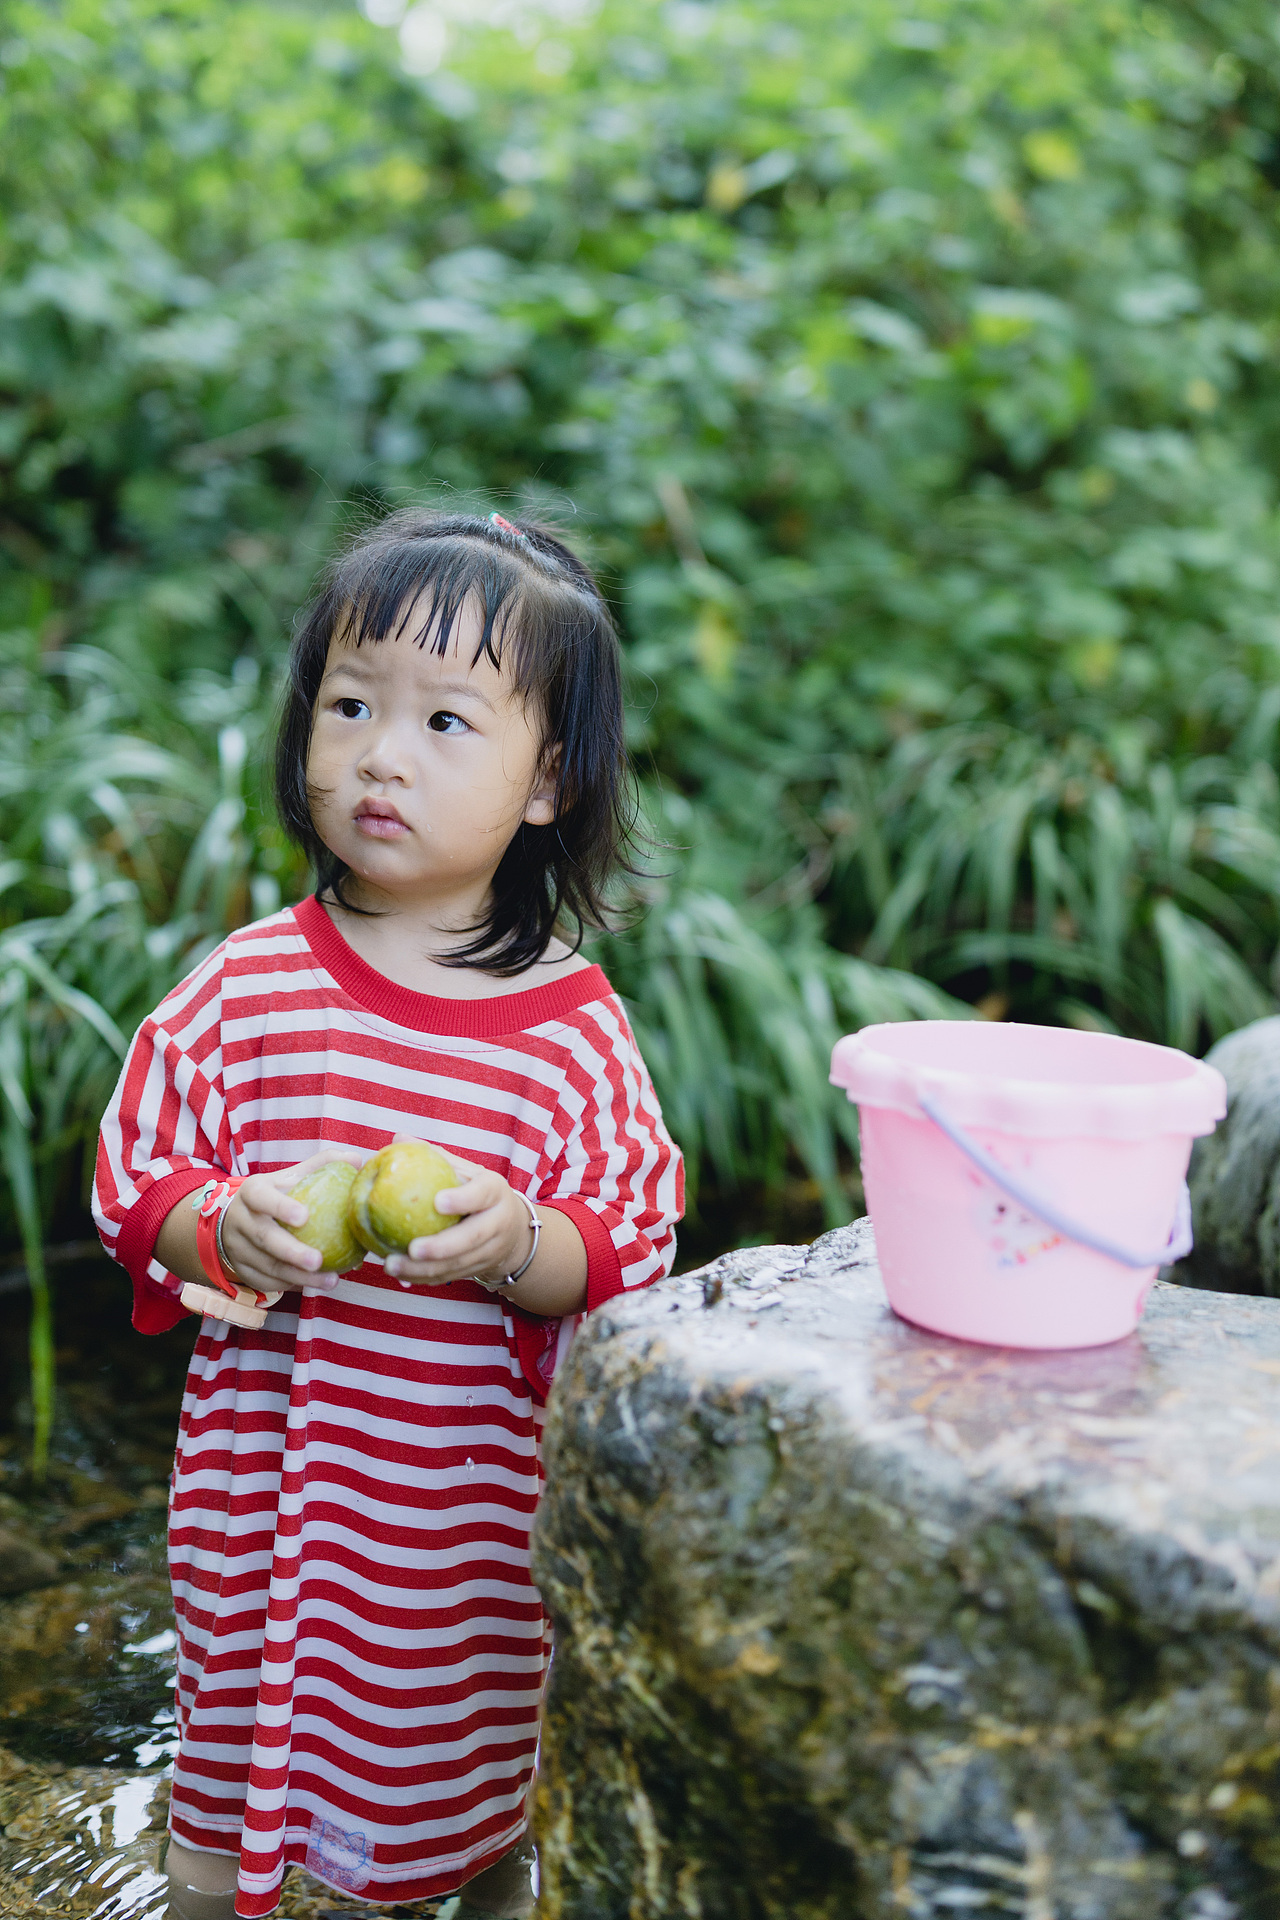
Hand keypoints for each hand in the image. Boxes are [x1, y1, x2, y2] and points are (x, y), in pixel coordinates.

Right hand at [218, 1147, 363, 1293]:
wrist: (237, 1220)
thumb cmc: (276, 1195)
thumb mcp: (291, 1176)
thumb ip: (322, 1165)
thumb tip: (355, 1159)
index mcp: (252, 1192)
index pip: (262, 1198)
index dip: (280, 1207)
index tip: (304, 1216)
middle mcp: (240, 1219)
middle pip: (263, 1237)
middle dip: (291, 1252)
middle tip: (317, 1260)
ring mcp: (238, 1248)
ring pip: (267, 1266)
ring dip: (299, 1276)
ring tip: (330, 1280)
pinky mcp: (242, 1270)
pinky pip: (267, 1282)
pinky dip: (292, 1285)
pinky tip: (315, 1285)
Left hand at [382, 1143, 536, 1291]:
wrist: (512, 1228)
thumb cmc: (476, 1191)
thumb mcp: (465, 1170)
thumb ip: (434, 1156)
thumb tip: (398, 1139)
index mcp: (495, 1192)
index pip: (482, 1194)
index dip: (463, 1199)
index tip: (437, 1202)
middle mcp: (498, 1222)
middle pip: (472, 1238)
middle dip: (442, 1247)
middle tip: (412, 1248)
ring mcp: (491, 1249)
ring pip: (459, 1264)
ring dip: (425, 1269)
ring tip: (392, 1265)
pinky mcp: (479, 1269)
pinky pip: (450, 1277)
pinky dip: (425, 1278)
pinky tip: (400, 1276)